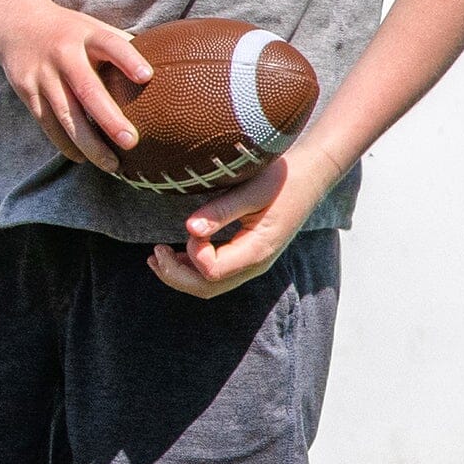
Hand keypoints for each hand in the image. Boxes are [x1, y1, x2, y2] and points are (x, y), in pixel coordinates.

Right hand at [0, 0, 150, 171]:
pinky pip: (47, 123)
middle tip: (131, 142)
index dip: (128, 59)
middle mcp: (63, 55)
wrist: (14, 24)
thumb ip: (121, 45)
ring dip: (88, 142)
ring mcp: (42, 75)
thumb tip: (165, 67)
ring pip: (66, 114)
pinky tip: (82, 158)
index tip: (147, 77)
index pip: (110, 44)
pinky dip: (65, 143)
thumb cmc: (68, 30)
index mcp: (86, 35)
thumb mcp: (93, 27)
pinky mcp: (27, 91)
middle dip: (109, 118)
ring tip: (112, 164)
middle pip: (87, 89)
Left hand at [149, 138, 341, 296]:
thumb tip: (189, 229)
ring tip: (155, 257)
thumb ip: (222, 211)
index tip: (191, 226)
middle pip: (207, 287)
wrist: (310, 176)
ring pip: (210, 285)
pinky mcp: (246, 255)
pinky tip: (174, 254)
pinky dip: (191, 268)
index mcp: (257, 251)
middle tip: (153, 253)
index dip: (194, 251)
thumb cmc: (282, 179)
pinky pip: (216, 274)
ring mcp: (252, 263)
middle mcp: (255, 264)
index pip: (212, 270)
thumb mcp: (251, 190)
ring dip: (179, 275)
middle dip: (175, 275)